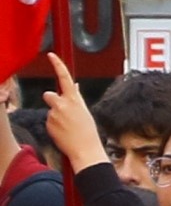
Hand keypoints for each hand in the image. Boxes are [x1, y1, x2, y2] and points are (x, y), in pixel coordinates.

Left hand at [38, 54, 99, 175]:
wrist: (85, 150)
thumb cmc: (88, 132)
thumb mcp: (85, 112)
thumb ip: (76, 98)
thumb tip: (73, 86)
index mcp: (75, 99)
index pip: (64, 78)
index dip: (57, 65)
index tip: (51, 55)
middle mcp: (63, 104)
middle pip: (49, 95)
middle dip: (52, 101)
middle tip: (62, 113)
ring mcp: (54, 113)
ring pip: (49, 110)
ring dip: (55, 117)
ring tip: (67, 128)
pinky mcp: (48, 122)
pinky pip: (48, 121)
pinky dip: (53, 126)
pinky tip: (63, 133)